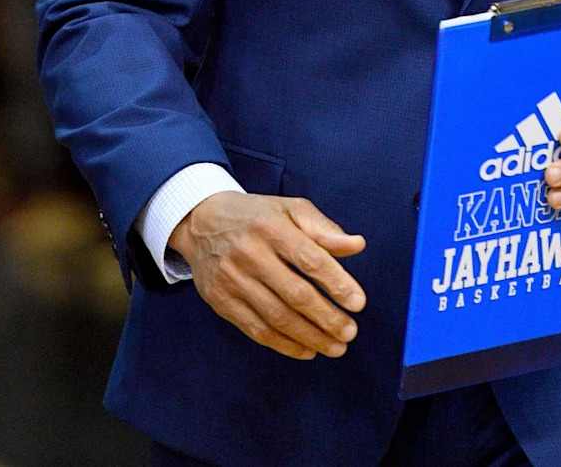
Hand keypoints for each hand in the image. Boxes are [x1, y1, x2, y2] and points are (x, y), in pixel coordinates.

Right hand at [169, 192, 365, 359]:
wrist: (201, 222)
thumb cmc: (257, 216)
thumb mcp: (290, 210)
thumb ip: (324, 229)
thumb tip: (358, 245)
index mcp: (272, 227)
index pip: (309, 259)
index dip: (336, 283)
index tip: (358, 303)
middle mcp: (250, 254)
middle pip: (295, 294)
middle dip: (326, 317)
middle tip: (350, 332)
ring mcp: (232, 280)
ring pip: (277, 317)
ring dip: (310, 337)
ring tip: (336, 347)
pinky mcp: (220, 301)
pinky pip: (256, 330)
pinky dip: (284, 344)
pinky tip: (307, 350)